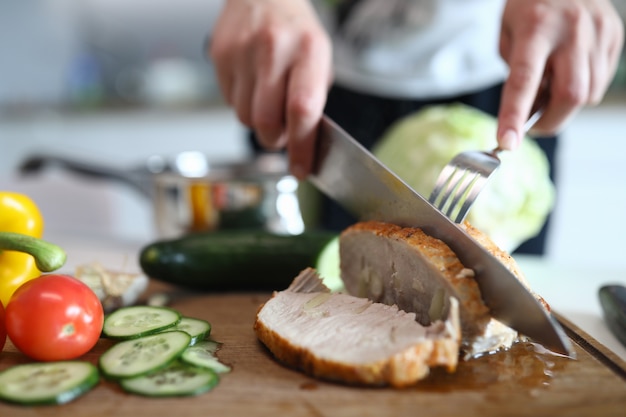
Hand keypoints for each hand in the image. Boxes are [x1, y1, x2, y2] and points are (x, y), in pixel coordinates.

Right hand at [208, 0, 332, 178]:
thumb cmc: (296, 33)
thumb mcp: (319, 60)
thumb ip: (312, 101)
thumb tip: (303, 145)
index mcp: (308, 50)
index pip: (303, 110)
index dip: (301, 147)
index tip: (301, 169)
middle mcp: (273, 49)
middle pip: (267, 122)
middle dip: (275, 139)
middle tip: (281, 133)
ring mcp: (242, 51)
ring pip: (245, 117)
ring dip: (258, 122)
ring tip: (267, 99)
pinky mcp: (220, 55)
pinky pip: (230, 103)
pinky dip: (243, 104)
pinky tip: (251, 84)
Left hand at [497, 0, 623, 148]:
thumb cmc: (528, 8)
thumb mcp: (508, 35)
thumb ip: (517, 74)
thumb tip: (531, 113)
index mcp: (536, 27)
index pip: (524, 80)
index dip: (514, 116)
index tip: (506, 143)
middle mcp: (572, 29)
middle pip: (570, 95)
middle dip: (550, 121)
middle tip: (533, 126)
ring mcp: (598, 31)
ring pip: (588, 93)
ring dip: (566, 105)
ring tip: (550, 86)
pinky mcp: (615, 35)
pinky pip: (600, 82)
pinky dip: (582, 89)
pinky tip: (568, 72)